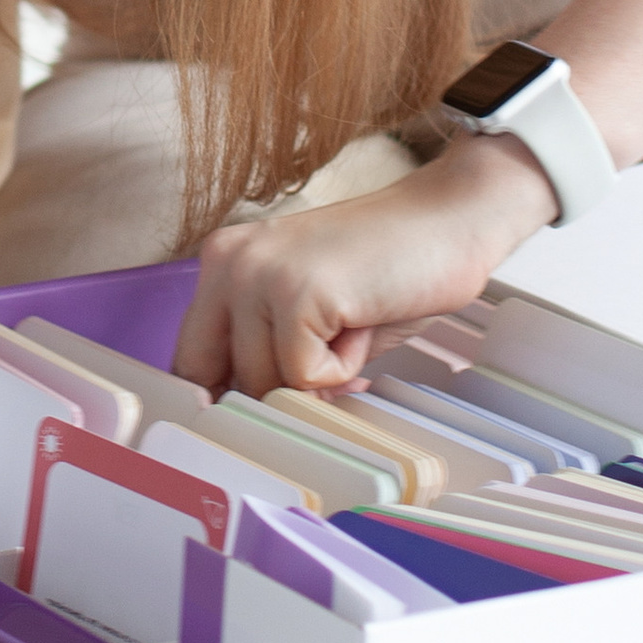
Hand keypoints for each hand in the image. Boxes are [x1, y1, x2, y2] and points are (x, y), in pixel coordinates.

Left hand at [173, 140, 556, 399]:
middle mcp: (229, 262)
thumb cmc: (388, 270)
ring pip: (264, 384)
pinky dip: (344, 367)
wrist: (450, 220)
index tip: (252, 419)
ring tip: (352, 323)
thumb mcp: (307, 313)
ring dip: (318, 375)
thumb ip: (267, 355)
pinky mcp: (297, 291)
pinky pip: (306, 378)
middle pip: (222, 380)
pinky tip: (364, 320)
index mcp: (223, 262)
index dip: (223, 400)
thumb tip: (241, 421)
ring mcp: (260, 274)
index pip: (192, 361)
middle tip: (328, 360)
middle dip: (274, 392)